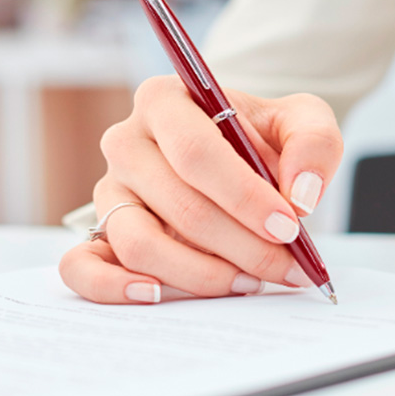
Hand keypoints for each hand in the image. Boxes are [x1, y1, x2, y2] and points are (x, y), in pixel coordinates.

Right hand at [59, 75, 342, 303]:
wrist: (238, 153)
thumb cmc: (264, 135)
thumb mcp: (302, 119)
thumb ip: (313, 144)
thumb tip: (300, 196)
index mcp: (165, 100)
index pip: (197, 153)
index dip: (244, 197)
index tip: (287, 227)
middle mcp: (126, 142)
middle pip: (179, 205)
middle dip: (242, 244)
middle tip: (285, 267)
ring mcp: (109, 190)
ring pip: (140, 243)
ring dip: (201, 274)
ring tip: (249, 282)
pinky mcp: (99, 232)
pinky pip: (81, 266)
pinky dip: (113, 288)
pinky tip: (159, 295)